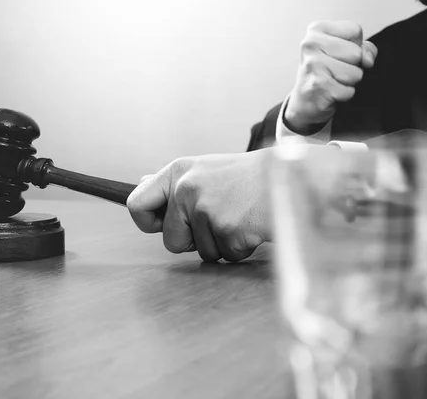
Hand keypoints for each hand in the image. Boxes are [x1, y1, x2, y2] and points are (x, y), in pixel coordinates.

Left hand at [127, 149, 270, 261]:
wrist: (289, 177)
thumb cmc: (248, 178)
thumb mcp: (206, 171)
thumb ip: (175, 184)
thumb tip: (140, 185)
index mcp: (179, 172)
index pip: (137, 205)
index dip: (148, 223)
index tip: (164, 225)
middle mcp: (187, 188)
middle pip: (170, 240)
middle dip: (193, 241)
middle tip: (218, 219)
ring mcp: (206, 209)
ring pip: (202, 253)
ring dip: (222, 243)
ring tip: (239, 217)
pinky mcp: (226, 228)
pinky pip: (226, 256)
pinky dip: (240, 248)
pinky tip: (250, 225)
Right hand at [285, 21, 377, 132]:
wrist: (305, 101)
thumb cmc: (325, 72)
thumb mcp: (344, 51)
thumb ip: (363, 48)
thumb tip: (368, 60)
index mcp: (317, 30)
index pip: (355, 30)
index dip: (355, 45)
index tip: (339, 54)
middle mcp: (311, 44)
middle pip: (357, 53)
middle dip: (353, 66)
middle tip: (335, 71)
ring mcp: (313, 65)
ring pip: (355, 73)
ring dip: (349, 82)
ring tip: (333, 81)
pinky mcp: (318, 85)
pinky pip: (349, 91)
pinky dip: (344, 95)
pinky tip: (330, 93)